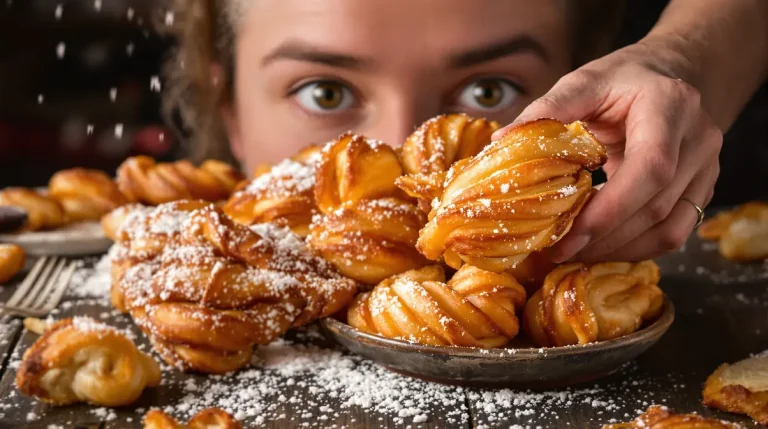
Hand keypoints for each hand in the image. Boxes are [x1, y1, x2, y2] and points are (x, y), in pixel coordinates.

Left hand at [493, 39, 722, 262]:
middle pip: (656, 206)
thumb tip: (502, 142)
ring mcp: (706, 167)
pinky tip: (601, 247)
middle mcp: (698, 138)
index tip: (569, 235)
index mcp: (670, 105)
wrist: (667, 75)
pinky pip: (674, 233)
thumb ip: (547, 111)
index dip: (610, 209)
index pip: (651, 168)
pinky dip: (635, 247)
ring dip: (618, 249)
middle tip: (559, 250)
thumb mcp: (583, 82)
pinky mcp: (702, 190)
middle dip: (604, 237)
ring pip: (669, 229)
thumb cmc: (622, 80)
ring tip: (574, 253)